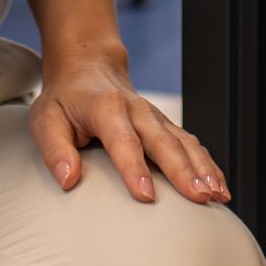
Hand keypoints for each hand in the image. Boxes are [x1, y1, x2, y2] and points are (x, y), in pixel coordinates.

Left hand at [28, 51, 230, 205]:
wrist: (88, 68)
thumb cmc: (65, 100)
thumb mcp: (45, 120)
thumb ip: (55, 150)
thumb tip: (68, 179)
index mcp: (106, 108)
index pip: (123, 141)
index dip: (135, 169)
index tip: (147, 195)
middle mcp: (137, 110)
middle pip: (164, 142)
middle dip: (184, 171)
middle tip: (199, 198)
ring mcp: (155, 117)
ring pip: (184, 142)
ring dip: (203, 168)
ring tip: (218, 195)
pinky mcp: (165, 126)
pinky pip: (191, 144)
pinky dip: (208, 164)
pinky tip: (220, 187)